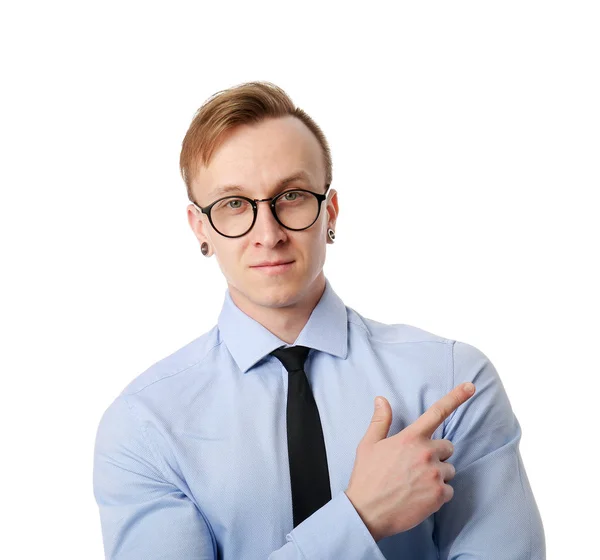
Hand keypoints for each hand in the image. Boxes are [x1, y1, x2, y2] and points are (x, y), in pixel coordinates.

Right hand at [344, 382, 475, 541]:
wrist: (367, 512)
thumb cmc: (367, 477)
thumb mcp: (368, 444)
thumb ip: (380, 420)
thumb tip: (381, 399)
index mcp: (410, 438)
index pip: (437, 412)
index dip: (456, 397)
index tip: (470, 386)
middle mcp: (426, 453)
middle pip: (447, 447)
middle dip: (437, 454)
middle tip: (417, 465)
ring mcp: (434, 474)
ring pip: (449, 469)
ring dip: (438, 474)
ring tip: (416, 483)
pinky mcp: (440, 495)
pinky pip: (450, 490)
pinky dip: (439, 494)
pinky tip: (420, 496)